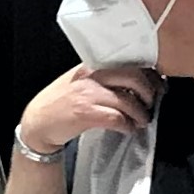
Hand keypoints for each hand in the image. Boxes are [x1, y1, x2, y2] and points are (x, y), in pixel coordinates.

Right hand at [17, 65, 160, 155]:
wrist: (37, 123)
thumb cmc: (59, 104)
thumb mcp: (80, 81)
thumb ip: (103, 78)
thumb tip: (134, 82)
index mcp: (92, 65)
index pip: (130, 63)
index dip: (149, 75)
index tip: (157, 85)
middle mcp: (91, 76)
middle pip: (134, 78)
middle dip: (150, 93)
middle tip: (151, 104)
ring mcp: (88, 94)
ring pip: (128, 100)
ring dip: (141, 113)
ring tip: (142, 121)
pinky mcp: (85, 114)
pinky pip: (116, 118)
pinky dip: (127, 126)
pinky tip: (128, 129)